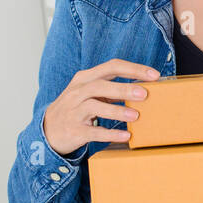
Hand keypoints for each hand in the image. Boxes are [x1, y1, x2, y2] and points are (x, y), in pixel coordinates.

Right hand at [41, 58, 159, 156]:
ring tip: (136, 116)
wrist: (48, 130)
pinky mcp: (74, 130)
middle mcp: (77, 92)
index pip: (111, 67)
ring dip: (116, 111)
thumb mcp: (89, 92)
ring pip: (94, 107)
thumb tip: (145, 87)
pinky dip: (110, 134)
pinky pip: (93, 132)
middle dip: (124, 88)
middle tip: (145, 94)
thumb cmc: (76, 108)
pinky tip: (126, 136)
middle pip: (100, 85)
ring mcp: (74, 111)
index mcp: (85, 78)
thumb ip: (112, 88)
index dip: (133, 69)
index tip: (155, 75)